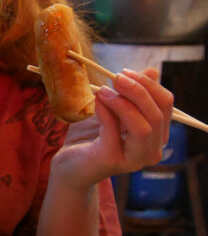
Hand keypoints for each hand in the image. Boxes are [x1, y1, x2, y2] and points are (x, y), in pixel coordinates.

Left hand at [52, 67, 173, 187]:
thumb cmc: (92, 138)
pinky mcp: (111, 161)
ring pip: (143, 127)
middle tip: (116, 77)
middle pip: (157, 115)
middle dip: (138, 90)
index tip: (126, 72)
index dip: (148, 85)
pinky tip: (97, 99)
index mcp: (157, 136)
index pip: (165, 105)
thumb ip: (132, 95)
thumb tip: (152, 71)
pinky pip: (113, 132)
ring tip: (103, 89)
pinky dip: (106, 111)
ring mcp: (133, 159)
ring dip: (124, 103)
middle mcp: (151, 151)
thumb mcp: (114, 112)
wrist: (69, 165)